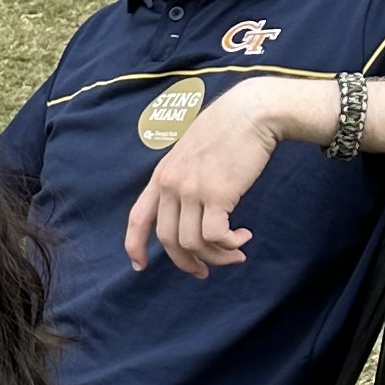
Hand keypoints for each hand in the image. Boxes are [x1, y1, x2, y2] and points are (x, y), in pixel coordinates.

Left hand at [124, 78, 309, 275]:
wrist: (250, 112)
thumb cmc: (227, 131)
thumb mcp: (192, 154)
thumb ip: (184, 180)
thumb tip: (191, 213)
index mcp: (161, 176)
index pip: (137, 218)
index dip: (134, 246)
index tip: (140, 266)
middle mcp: (170, 185)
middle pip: (168, 240)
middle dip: (187, 262)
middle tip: (206, 271)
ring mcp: (191, 190)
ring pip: (193, 243)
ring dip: (216, 255)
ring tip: (236, 252)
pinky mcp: (217, 194)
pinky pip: (216, 235)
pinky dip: (229, 243)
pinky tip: (243, 237)